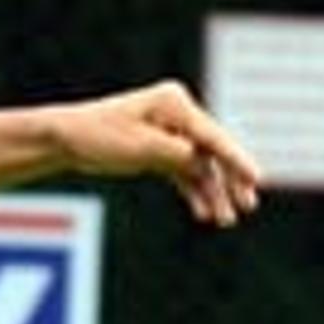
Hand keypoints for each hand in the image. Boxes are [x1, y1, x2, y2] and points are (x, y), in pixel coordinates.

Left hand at [55, 80, 263, 228]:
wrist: (67, 140)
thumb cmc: (99, 136)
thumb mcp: (140, 147)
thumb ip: (176, 154)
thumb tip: (203, 164)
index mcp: (174, 103)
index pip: (212, 136)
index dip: (236, 160)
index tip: (256, 179)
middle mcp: (177, 114)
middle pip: (213, 151)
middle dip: (230, 180)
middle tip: (248, 206)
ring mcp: (171, 132)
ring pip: (200, 165)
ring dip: (212, 192)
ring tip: (225, 220)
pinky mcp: (161, 149)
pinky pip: (184, 172)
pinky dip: (194, 191)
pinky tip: (205, 213)